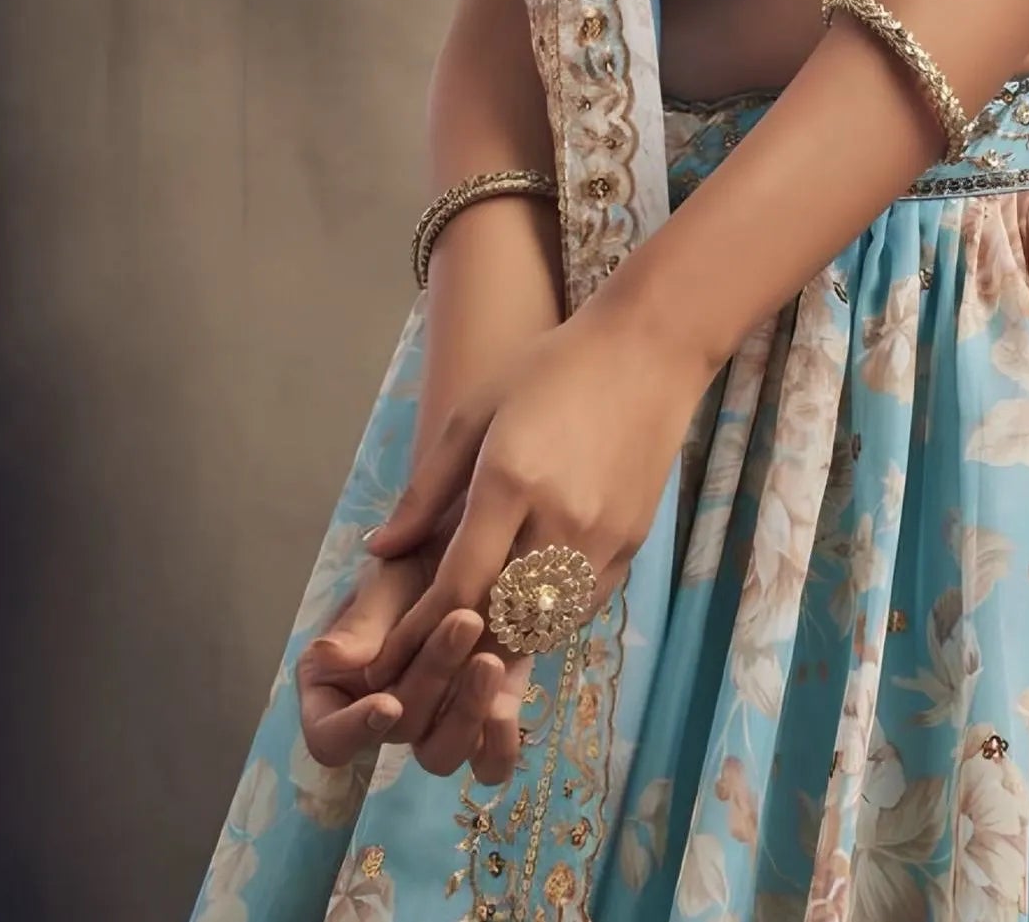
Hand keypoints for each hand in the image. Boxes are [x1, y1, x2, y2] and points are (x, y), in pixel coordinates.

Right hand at [296, 531, 528, 784]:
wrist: (470, 543)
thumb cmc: (412, 556)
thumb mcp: (385, 579)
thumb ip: (364, 620)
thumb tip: (332, 658)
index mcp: (340, 687)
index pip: (329, 737)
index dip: (353, 730)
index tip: (387, 703)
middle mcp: (384, 713)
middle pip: (400, 731)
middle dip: (431, 679)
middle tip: (464, 621)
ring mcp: (435, 719)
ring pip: (441, 752)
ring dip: (465, 713)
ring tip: (489, 660)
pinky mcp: (483, 714)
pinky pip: (486, 759)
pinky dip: (497, 746)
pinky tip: (506, 712)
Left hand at [359, 284, 710, 697]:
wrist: (650, 352)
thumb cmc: (552, 369)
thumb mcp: (474, 412)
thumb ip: (426, 489)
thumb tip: (379, 550)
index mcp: (511, 481)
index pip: (458, 584)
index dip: (419, 631)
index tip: (386, 657)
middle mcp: (560, 520)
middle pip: (499, 619)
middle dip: (455, 654)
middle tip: (416, 677)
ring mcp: (602, 540)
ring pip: (541, 627)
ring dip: (500, 646)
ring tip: (461, 660)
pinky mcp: (631, 548)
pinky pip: (577, 610)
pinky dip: (542, 624)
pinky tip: (519, 619)